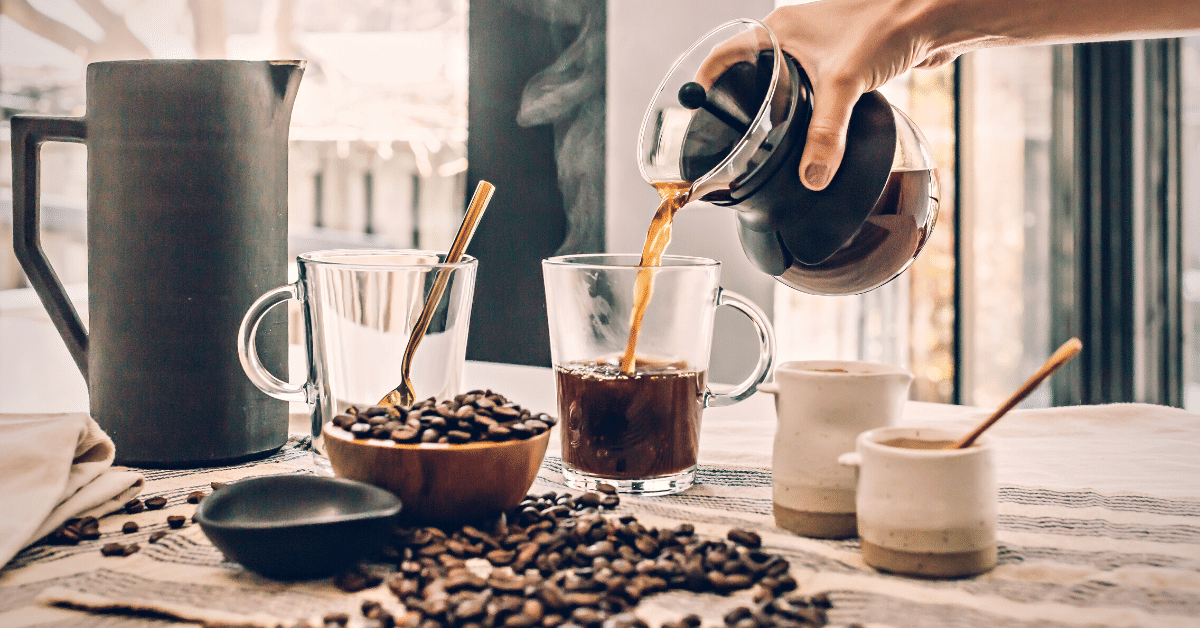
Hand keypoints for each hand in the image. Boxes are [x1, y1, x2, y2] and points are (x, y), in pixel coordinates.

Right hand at [697, 0, 955, 190]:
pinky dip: (806, 108)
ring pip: (783, 81)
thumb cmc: (885, 25)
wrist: (932, 13)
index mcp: (778, 30)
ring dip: (775, 107)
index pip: (723, 57)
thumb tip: (811, 177)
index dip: (705, 85)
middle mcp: (793, 36)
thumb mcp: (844, 86)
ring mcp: (818, 47)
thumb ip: (825, 136)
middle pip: (750, 72)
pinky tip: (811, 129)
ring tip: (767, 140)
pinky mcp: (842, 59)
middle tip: (733, 137)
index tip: (695, 114)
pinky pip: (812, 86)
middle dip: (741, 104)